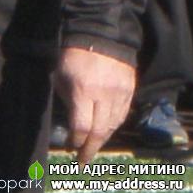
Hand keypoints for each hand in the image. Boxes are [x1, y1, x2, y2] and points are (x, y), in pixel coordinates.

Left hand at [55, 47, 135, 164]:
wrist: (100, 32)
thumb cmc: (74, 55)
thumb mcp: (61, 77)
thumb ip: (67, 102)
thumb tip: (71, 126)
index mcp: (84, 91)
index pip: (82, 127)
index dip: (76, 141)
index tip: (71, 146)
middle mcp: (104, 95)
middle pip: (100, 132)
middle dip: (90, 148)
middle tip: (83, 160)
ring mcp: (120, 92)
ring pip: (113, 126)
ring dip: (103, 139)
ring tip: (94, 146)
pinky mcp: (130, 89)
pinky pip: (123, 114)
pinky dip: (114, 125)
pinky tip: (106, 130)